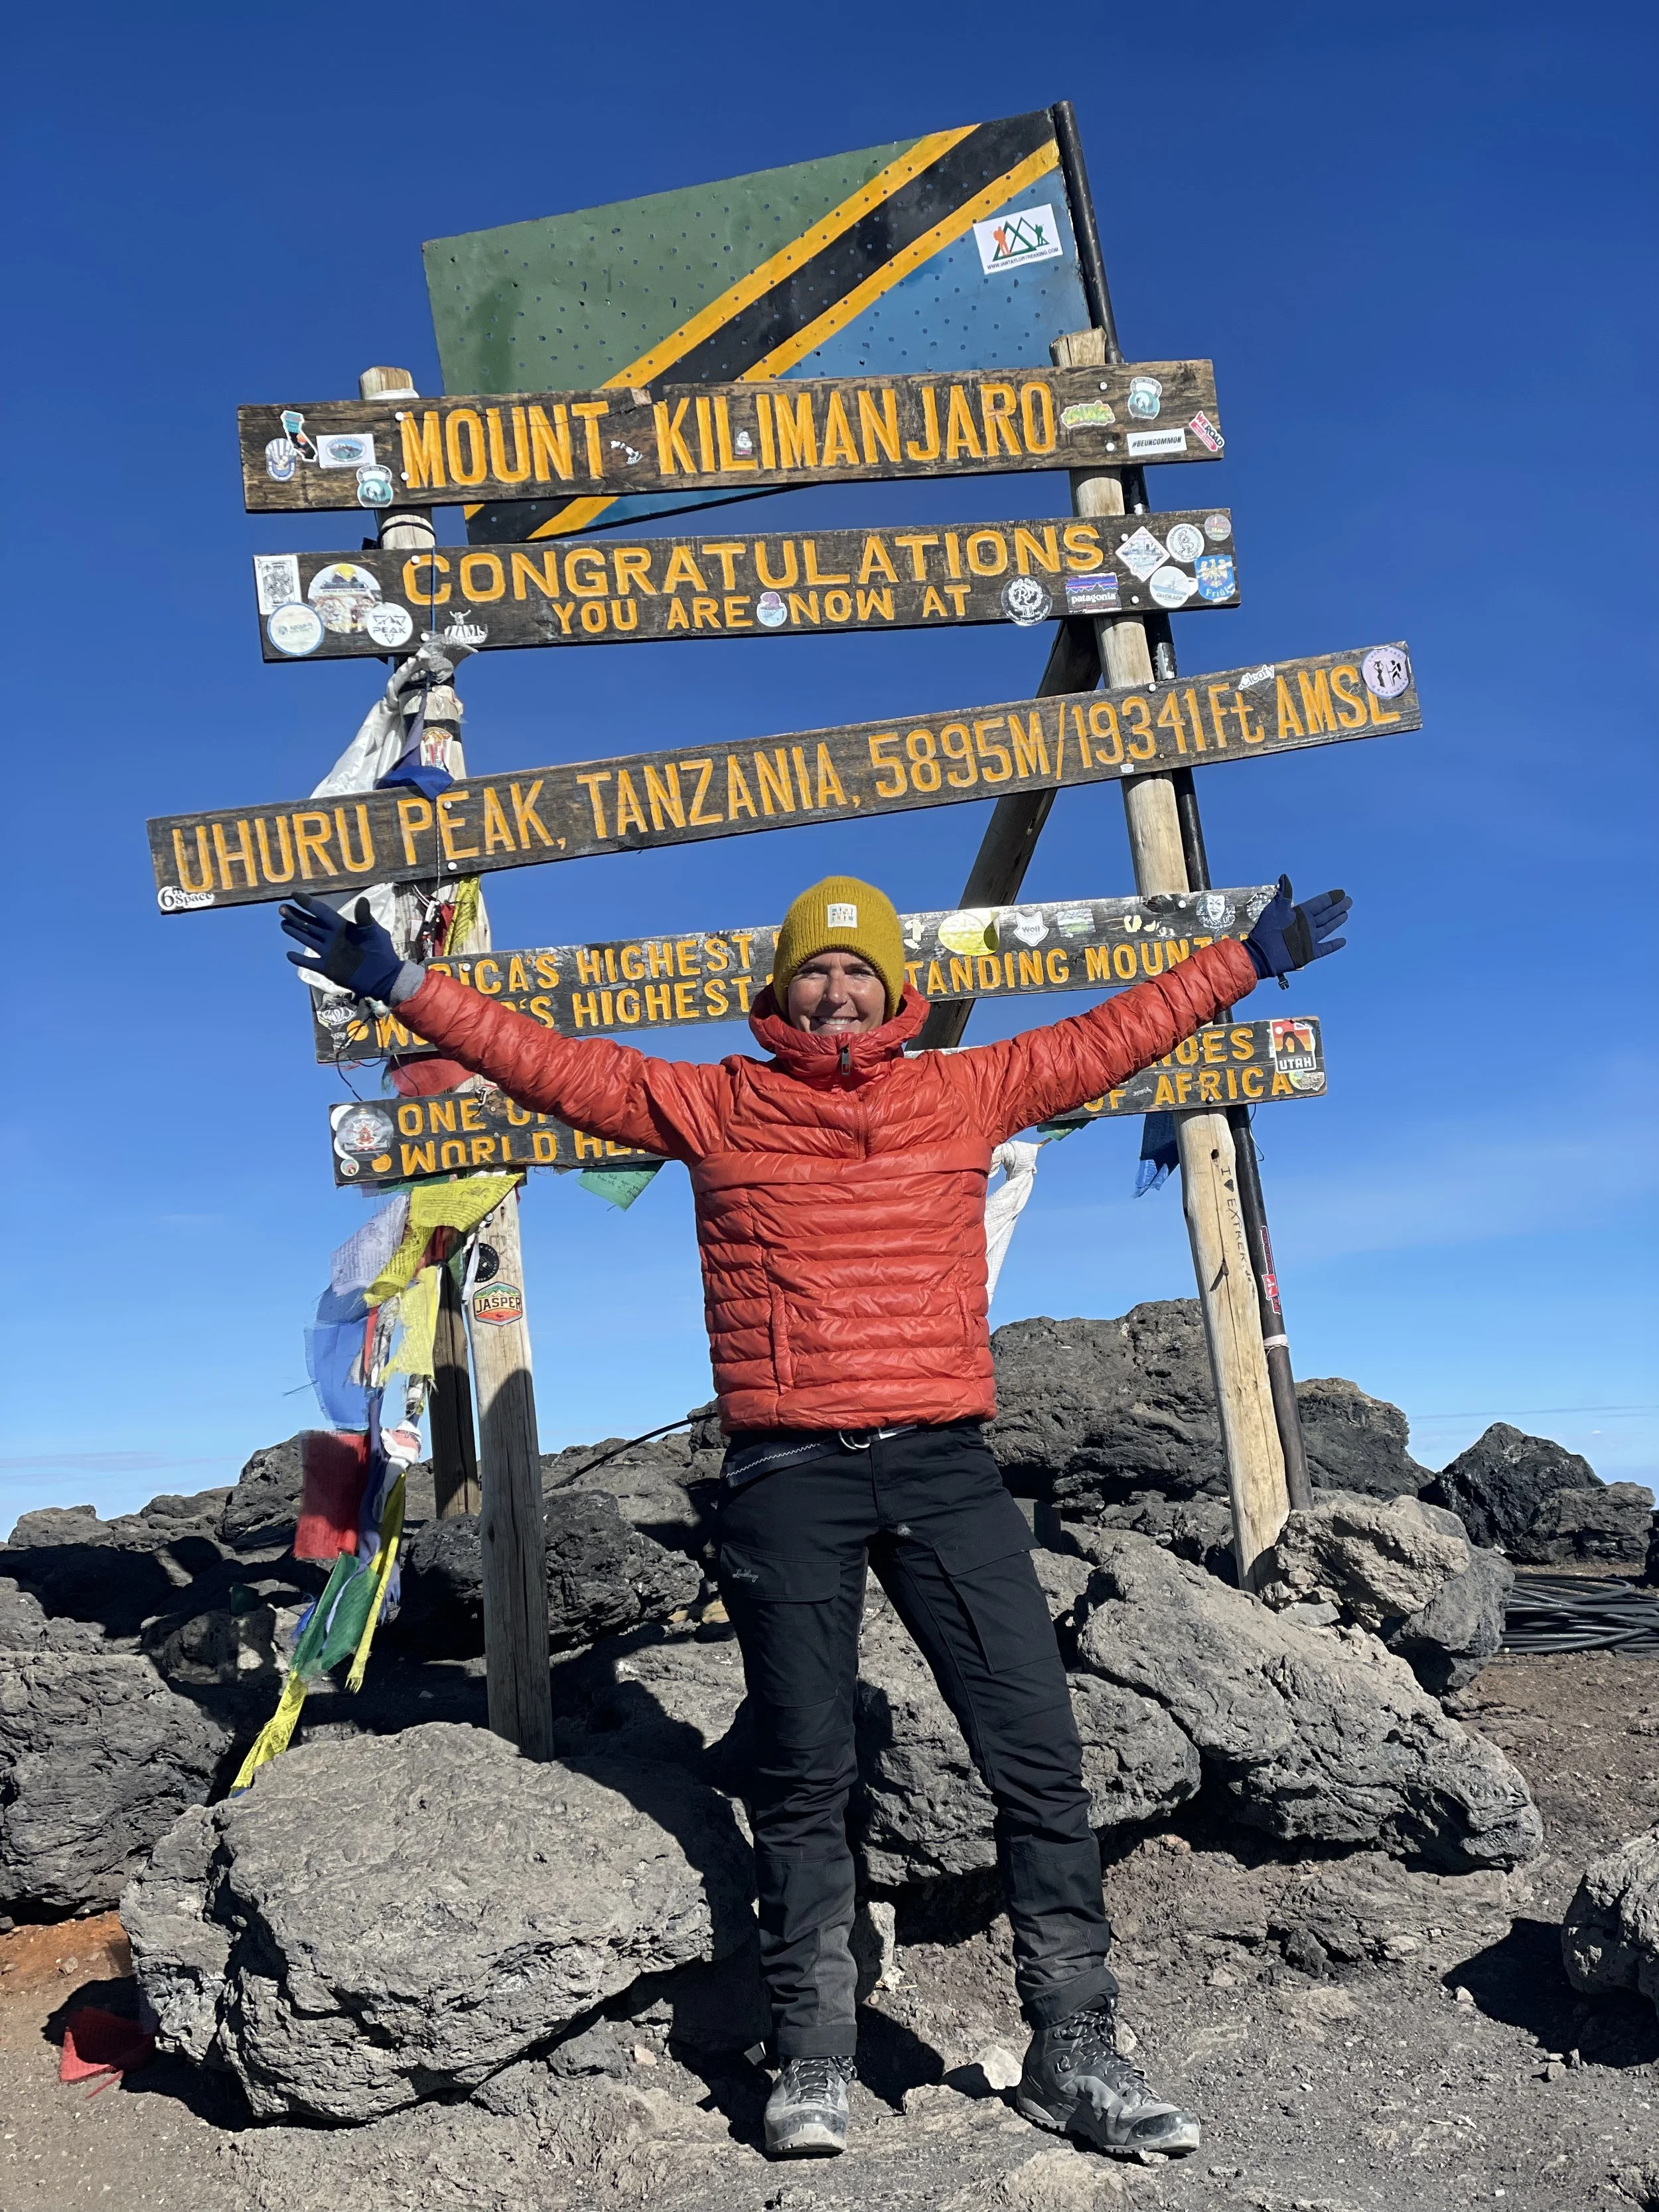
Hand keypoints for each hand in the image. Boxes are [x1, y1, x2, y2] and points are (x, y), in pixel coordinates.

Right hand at [280, 895, 405, 1002]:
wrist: (383, 976)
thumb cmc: (381, 951)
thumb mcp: (373, 932)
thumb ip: (364, 918)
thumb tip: (362, 900)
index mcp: (342, 927)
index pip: (321, 912)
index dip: (308, 903)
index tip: (294, 894)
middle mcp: (332, 938)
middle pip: (310, 924)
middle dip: (296, 916)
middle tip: (281, 908)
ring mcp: (328, 953)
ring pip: (308, 939)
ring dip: (295, 932)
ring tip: (283, 923)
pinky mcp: (327, 968)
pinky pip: (310, 963)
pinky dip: (300, 959)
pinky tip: (289, 954)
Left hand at [1244, 875, 1351, 984]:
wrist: (1261, 953)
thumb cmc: (1266, 930)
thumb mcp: (1275, 909)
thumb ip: (1284, 894)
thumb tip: (1284, 876)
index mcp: (1299, 914)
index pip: (1318, 904)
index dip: (1329, 898)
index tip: (1340, 892)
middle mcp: (1306, 926)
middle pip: (1325, 914)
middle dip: (1337, 908)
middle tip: (1348, 901)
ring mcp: (1308, 939)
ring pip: (1327, 928)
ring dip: (1336, 921)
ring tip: (1345, 914)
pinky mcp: (1309, 953)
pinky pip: (1325, 948)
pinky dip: (1333, 945)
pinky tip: (1342, 941)